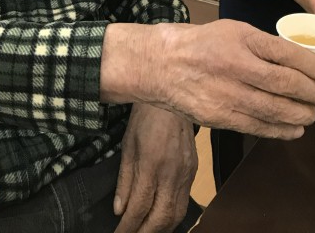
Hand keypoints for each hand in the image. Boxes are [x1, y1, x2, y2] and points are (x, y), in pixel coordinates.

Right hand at [100, 20, 314, 138]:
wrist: (157, 64)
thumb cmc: (196, 43)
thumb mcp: (230, 30)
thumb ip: (260, 44)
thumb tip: (297, 60)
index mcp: (240, 38)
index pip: (288, 53)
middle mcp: (235, 64)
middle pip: (287, 84)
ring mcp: (227, 93)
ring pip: (277, 109)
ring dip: (303, 114)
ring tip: (314, 113)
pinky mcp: (219, 116)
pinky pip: (258, 127)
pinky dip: (282, 130)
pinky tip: (294, 128)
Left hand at [113, 104, 196, 232]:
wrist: (171, 96)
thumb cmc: (145, 117)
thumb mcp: (127, 145)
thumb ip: (124, 179)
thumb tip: (120, 209)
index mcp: (151, 165)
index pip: (139, 208)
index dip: (128, 227)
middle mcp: (171, 174)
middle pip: (161, 218)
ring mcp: (186, 173)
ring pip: (176, 214)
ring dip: (161, 228)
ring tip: (145, 231)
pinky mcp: (194, 171)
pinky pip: (185, 201)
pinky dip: (173, 215)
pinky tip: (162, 216)